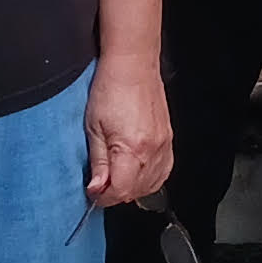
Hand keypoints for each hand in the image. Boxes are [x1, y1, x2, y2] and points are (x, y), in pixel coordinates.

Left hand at [84, 60, 174, 207]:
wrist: (133, 65)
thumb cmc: (111, 89)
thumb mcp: (93, 128)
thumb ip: (97, 162)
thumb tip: (96, 188)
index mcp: (132, 148)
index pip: (120, 191)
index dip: (103, 197)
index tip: (93, 193)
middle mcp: (153, 150)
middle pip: (136, 191)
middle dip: (116, 194)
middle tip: (100, 185)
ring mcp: (164, 145)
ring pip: (152, 184)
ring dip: (132, 188)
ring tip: (116, 179)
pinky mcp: (168, 139)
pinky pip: (164, 171)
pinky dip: (150, 179)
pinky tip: (136, 173)